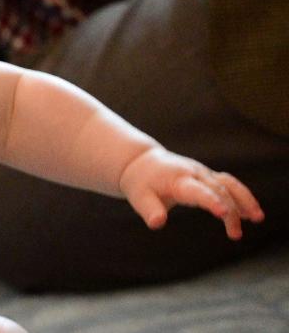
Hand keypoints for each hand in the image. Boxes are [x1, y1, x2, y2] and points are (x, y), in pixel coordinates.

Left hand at [119, 147, 264, 239]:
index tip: (224, 212)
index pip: (198, 190)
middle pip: (219, 190)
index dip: (211, 200)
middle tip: (235, 235)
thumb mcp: (139, 197)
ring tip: (257, 218)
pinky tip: (250, 214)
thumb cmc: (140, 183)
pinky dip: (241, 196)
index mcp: (178, 179)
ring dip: (244, 199)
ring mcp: (202, 173)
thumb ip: (149, 210)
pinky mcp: (206, 176)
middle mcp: (194, 173)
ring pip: (229, 183)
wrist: (141, 162)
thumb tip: (157, 223)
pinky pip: (228, 184)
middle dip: (230, 211)